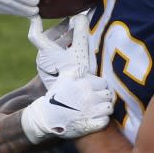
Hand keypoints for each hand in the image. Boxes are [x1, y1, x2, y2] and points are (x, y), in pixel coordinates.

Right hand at [22, 14, 111, 142]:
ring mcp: (89, 111)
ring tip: (92, 108)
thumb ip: (75, 58)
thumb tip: (78, 27)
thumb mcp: (65, 73)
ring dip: (103, 108)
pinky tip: (91, 119)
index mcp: (83, 81)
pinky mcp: (90, 125)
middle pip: (109, 95)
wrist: (44, 117)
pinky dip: (100, 121)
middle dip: (103, 97)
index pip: (104, 83)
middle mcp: (87, 94)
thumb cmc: (55, 93)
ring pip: (109, 108)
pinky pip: (105, 121)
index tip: (94, 90)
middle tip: (93, 100)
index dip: (100, 86)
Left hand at [29, 14, 89, 89]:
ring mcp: (46, 68)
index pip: (35, 34)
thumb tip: (81, 16)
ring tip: (79, 36)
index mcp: (46, 52)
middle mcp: (43, 60)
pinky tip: (77, 50)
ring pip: (53, 48)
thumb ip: (81, 32)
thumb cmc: (76, 74)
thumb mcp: (80, 50)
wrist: (73, 100)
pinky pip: (56, 57)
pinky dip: (65, 50)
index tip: (37, 13)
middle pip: (48, 39)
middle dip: (62, 29)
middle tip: (74, 23)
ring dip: (65, 40)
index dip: (35, 23)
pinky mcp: (52, 75)